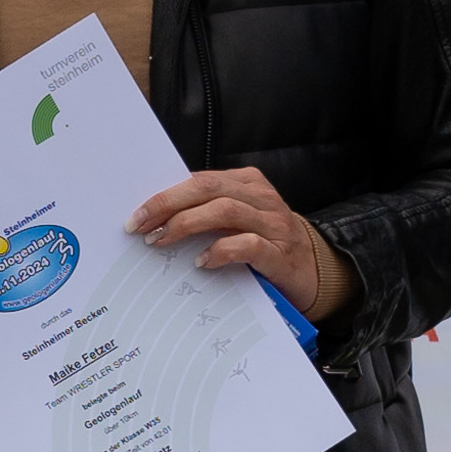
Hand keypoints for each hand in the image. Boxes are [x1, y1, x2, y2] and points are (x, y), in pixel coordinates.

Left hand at [128, 164, 354, 327]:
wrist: (314, 271)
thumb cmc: (265, 244)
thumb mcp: (237, 222)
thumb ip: (206, 213)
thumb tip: (157, 219)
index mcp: (247, 182)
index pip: (199, 180)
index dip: (164, 195)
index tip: (136, 215)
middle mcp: (261, 198)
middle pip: (208, 189)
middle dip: (168, 205)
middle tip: (140, 226)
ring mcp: (273, 225)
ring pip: (225, 211)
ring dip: (187, 224)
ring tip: (162, 241)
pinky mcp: (281, 254)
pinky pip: (248, 245)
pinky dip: (221, 251)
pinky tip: (202, 262)